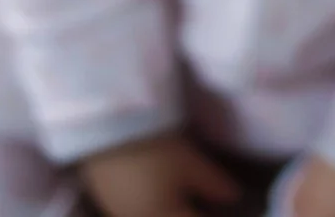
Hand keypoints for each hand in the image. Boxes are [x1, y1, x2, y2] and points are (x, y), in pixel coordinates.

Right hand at [81, 132, 239, 216]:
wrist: (101, 126)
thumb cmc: (152, 143)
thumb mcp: (189, 160)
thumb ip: (213, 183)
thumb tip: (233, 197)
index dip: (212, 213)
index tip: (224, 206)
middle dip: (187, 211)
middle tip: (199, 199)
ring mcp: (119, 213)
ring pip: (151, 215)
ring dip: (167, 210)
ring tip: (178, 194)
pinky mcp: (103, 199)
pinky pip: (133, 212)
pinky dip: (147, 206)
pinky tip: (151, 190)